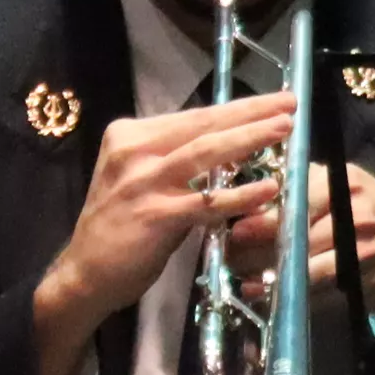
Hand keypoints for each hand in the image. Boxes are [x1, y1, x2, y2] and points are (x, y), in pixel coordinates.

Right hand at [31, 95, 297, 374]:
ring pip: (206, 152)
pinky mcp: (155, 216)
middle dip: (251, 112)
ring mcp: (143, 183)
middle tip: (289, 103)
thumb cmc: (119, 227)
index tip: (271, 100)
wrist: (84, 274)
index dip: (236, 108)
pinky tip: (269, 189)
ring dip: (250, 139)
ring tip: (285, 131)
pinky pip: (206, 202)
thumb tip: (232, 147)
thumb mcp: (141, 180)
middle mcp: (133, 151)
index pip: (192, 116)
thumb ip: (178, 161)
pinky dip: (240, 194)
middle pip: (202, 125)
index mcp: (129, 136)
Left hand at [228, 162, 374, 319]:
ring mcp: (358, 235)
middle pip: (290, 222)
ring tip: (237, 273)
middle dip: (253, 239)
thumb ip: (307, 191)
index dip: (256, 206)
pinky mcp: (361, 268)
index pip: (289, 189)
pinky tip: (264, 291)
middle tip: (227, 250)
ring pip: (299, 254)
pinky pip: (314, 280)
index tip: (230, 220)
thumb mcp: (346, 192)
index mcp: (340, 178)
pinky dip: (286, 288)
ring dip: (264, 267)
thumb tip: (251, 200)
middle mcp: (350, 201)